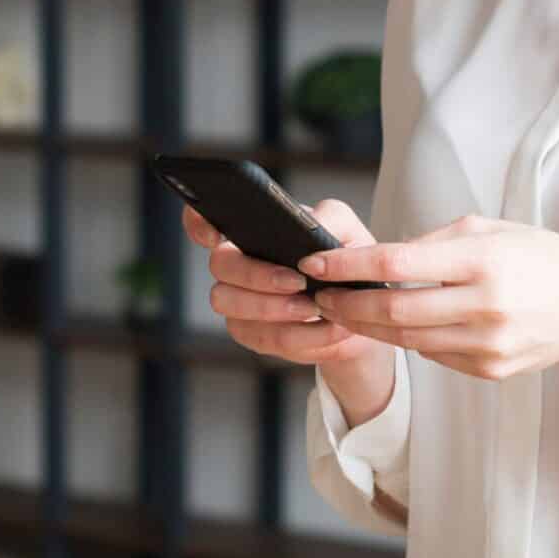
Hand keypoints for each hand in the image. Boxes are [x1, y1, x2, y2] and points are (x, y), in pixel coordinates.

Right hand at [182, 196, 396, 422]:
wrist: (360, 311)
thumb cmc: (345, 263)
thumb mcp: (348, 232)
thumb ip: (331, 219)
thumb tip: (312, 225)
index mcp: (252, 233)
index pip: (204, 222)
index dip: (198, 224)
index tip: (216, 234)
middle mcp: (236, 264)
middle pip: (219, 265)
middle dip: (256, 275)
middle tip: (297, 282)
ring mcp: (237, 301)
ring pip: (230, 304)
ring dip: (274, 308)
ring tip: (315, 308)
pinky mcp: (251, 333)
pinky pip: (262, 338)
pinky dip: (301, 336)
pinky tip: (328, 329)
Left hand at [299, 214, 558, 386]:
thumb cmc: (541, 258)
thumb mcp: (491, 230)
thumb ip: (434, 243)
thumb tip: (380, 258)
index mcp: (483, 261)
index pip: (396, 264)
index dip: (348, 266)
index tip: (315, 262)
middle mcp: (485, 306)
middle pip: (393, 312)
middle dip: (345, 304)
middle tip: (318, 294)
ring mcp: (488, 344)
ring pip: (406, 341)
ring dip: (366, 327)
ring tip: (341, 310)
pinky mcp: (489, 370)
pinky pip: (433, 355)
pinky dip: (407, 340)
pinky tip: (392, 326)